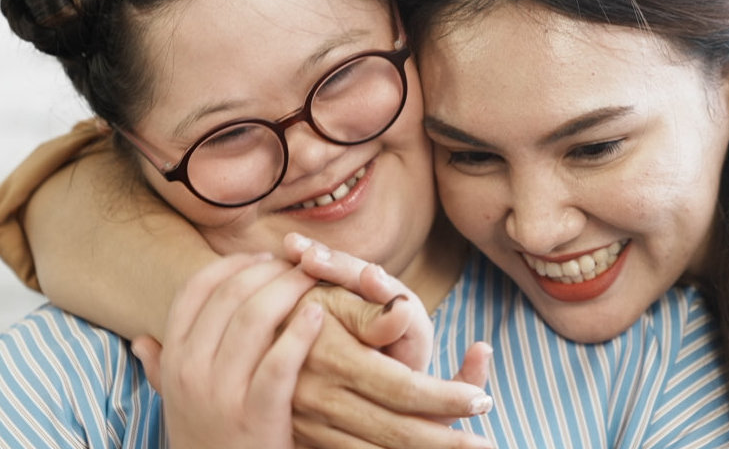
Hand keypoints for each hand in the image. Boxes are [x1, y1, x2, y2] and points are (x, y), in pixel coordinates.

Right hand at [130, 253, 325, 448]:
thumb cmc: (206, 442)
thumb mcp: (174, 405)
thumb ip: (159, 370)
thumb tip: (141, 341)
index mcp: (173, 359)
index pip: (195, 290)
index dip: (232, 265)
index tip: (262, 259)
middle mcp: (190, 371)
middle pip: (230, 296)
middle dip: (268, 270)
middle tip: (296, 264)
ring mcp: (220, 393)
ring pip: (254, 318)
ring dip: (288, 290)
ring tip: (312, 281)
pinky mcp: (256, 415)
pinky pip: (279, 362)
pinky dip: (301, 332)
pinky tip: (319, 316)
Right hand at [280, 234, 496, 448]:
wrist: (241, 333)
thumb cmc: (301, 303)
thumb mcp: (333, 294)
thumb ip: (372, 312)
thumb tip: (403, 312)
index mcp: (336, 360)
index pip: (405, 388)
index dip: (447, 397)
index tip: (484, 401)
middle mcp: (323, 399)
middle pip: (397, 432)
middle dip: (446, 442)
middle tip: (487, 447)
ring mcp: (311, 424)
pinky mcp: (305, 439)